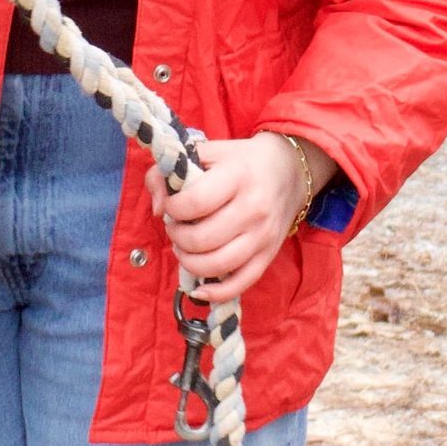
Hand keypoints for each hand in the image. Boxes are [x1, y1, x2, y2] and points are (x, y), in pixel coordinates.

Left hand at [144, 130, 333, 302]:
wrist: (289, 171)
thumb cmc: (238, 162)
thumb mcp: (204, 152)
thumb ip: (165, 172)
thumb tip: (157, 210)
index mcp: (237, 176)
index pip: (194, 202)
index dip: (172, 208)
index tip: (171, 205)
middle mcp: (253, 208)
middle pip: (201, 239)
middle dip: (177, 236)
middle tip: (175, 226)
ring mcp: (263, 236)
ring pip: (216, 265)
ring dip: (188, 261)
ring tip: (184, 246)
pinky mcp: (268, 255)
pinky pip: (240, 284)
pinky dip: (215, 293)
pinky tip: (197, 288)